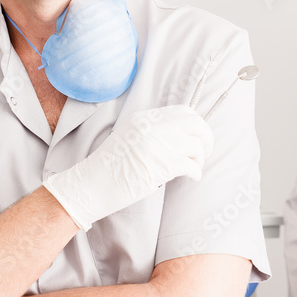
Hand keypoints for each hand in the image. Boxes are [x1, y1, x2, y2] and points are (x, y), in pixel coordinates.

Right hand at [44, 105, 212, 229]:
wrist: (90, 185)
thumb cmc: (109, 167)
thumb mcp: (129, 137)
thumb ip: (152, 132)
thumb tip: (180, 138)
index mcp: (145, 117)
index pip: (183, 112)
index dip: (196, 125)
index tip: (196, 137)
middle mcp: (154, 126)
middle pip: (196, 123)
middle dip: (206, 137)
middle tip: (204, 152)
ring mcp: (160, 144)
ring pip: (197, 145)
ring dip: (200, 159)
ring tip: (194, 168)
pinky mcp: (164, 165)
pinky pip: (192, 166)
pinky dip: (196, 173)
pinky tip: (192, 178)